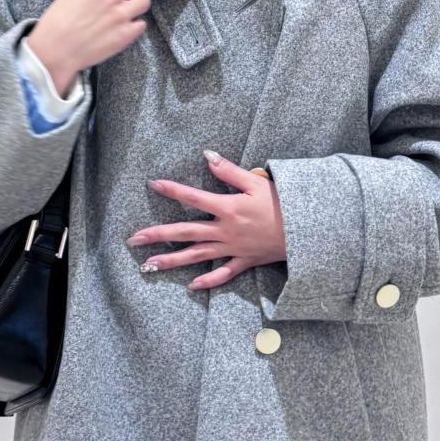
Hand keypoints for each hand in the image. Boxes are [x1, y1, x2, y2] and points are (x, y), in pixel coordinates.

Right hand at [27, 0, 149, 92]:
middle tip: (123, 0)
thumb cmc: (58, 21)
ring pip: (144, 2)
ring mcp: (121, 13)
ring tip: (125, 15)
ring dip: (136, 7)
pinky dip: (134, 27)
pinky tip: (122, 30)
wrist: (55, 49)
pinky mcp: (126, 33)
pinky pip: (142, 24)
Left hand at [127, 152, 287, 289]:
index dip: (171, 190)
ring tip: (149, 266)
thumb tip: (207, 155)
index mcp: (227, 208)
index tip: (152, 184)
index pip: (192, 197)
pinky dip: (208, 280)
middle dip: (157, 235)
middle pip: (185, 233)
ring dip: (171, 261)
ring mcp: (233, 248)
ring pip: (197, 256)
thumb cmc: (283, 203)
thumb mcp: (257, 182)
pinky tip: (191, 285)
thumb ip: (229, 171)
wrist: (307, 230)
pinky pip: (223, 274)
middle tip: (133, 240)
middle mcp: (225, 230)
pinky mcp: (244, 261)